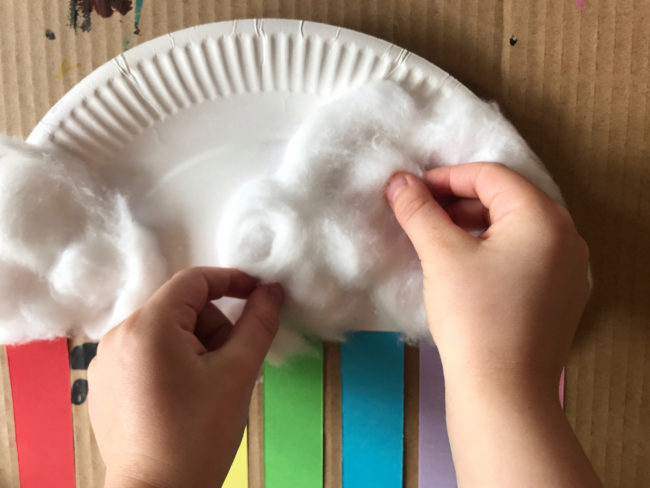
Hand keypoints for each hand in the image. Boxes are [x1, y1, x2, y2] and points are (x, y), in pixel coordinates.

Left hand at [88, 267, 283, 487]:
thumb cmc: (199, 434)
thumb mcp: (237, 374)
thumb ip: (258, 323)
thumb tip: (273, 290)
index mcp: (148, 326)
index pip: (193, 281)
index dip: (231, 281)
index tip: (260, 295)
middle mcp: (118, 334)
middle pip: (180, 307)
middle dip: (213, 327)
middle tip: (230, 365)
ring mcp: (106, 360)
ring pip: (165, 330)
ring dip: (196, 345)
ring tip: (207, 386)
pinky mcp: (104, 382)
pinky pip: (147, 352)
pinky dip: (173, 361)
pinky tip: (183, 397)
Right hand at [386, 163, 599, 486]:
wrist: (503, 391)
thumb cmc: (474, 316)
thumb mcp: (441, 255)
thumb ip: (418, 210)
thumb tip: (397, 181)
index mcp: (543, 217)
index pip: (491, 176)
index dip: (446, 177)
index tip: (413, 190)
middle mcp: (566, 237)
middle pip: (507, 199)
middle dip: (459, 201)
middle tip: (421, 214)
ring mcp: (569, 269)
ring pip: (516, 229)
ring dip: (474, 225)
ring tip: (438, 238)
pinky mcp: (561, 296)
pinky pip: (526, 255)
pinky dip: (493, 249)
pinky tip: (464, 266)